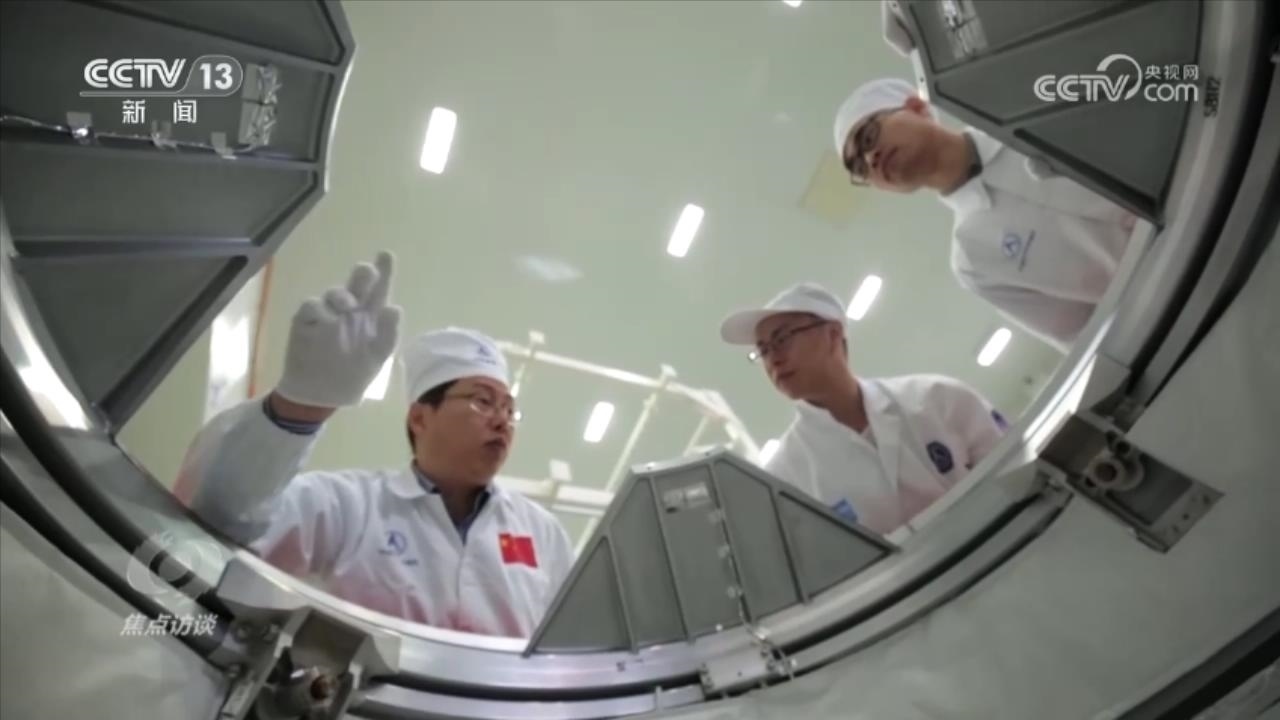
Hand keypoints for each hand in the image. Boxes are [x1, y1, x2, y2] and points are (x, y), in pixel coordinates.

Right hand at [274, 252, 401, 408]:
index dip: (384, 271)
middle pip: (357, 284)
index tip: (386, 255)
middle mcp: (350, 309)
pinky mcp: (306, 321)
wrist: (322, 394)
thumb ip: (388, 333)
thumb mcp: (378, 356)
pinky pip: (311, 307)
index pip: (379, 289)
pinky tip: (326, 319)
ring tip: (348, 306)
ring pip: (335, 293)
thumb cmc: (354, 373)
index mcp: (371, 315)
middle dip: (363, 274)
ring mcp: (327, 313)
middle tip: (368, 271)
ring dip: (342, 295)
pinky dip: (319, 309)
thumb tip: (394, 308)